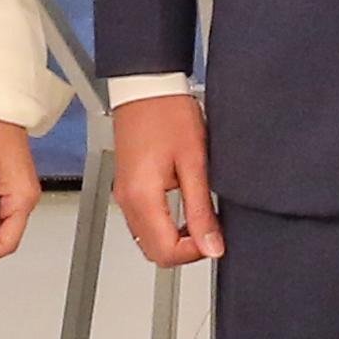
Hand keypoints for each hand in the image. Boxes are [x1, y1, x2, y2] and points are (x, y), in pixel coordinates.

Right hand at [111, 91, 221, 265]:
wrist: (147, 87)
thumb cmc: (169, 114)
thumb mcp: (195, 163)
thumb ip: (202, 210)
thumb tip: (212, 245)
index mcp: (142, 197)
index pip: (165, 252)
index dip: (195, 252)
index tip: (214, 237)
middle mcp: (127, 201)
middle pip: (154, 252)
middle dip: (184, 250)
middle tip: (208, 230)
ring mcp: (124, 195)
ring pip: (147, 239)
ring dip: (174, 238)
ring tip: (199, 217)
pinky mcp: (127, 187)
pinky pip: (143, 222)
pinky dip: (164, 225)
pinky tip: (184, 208)